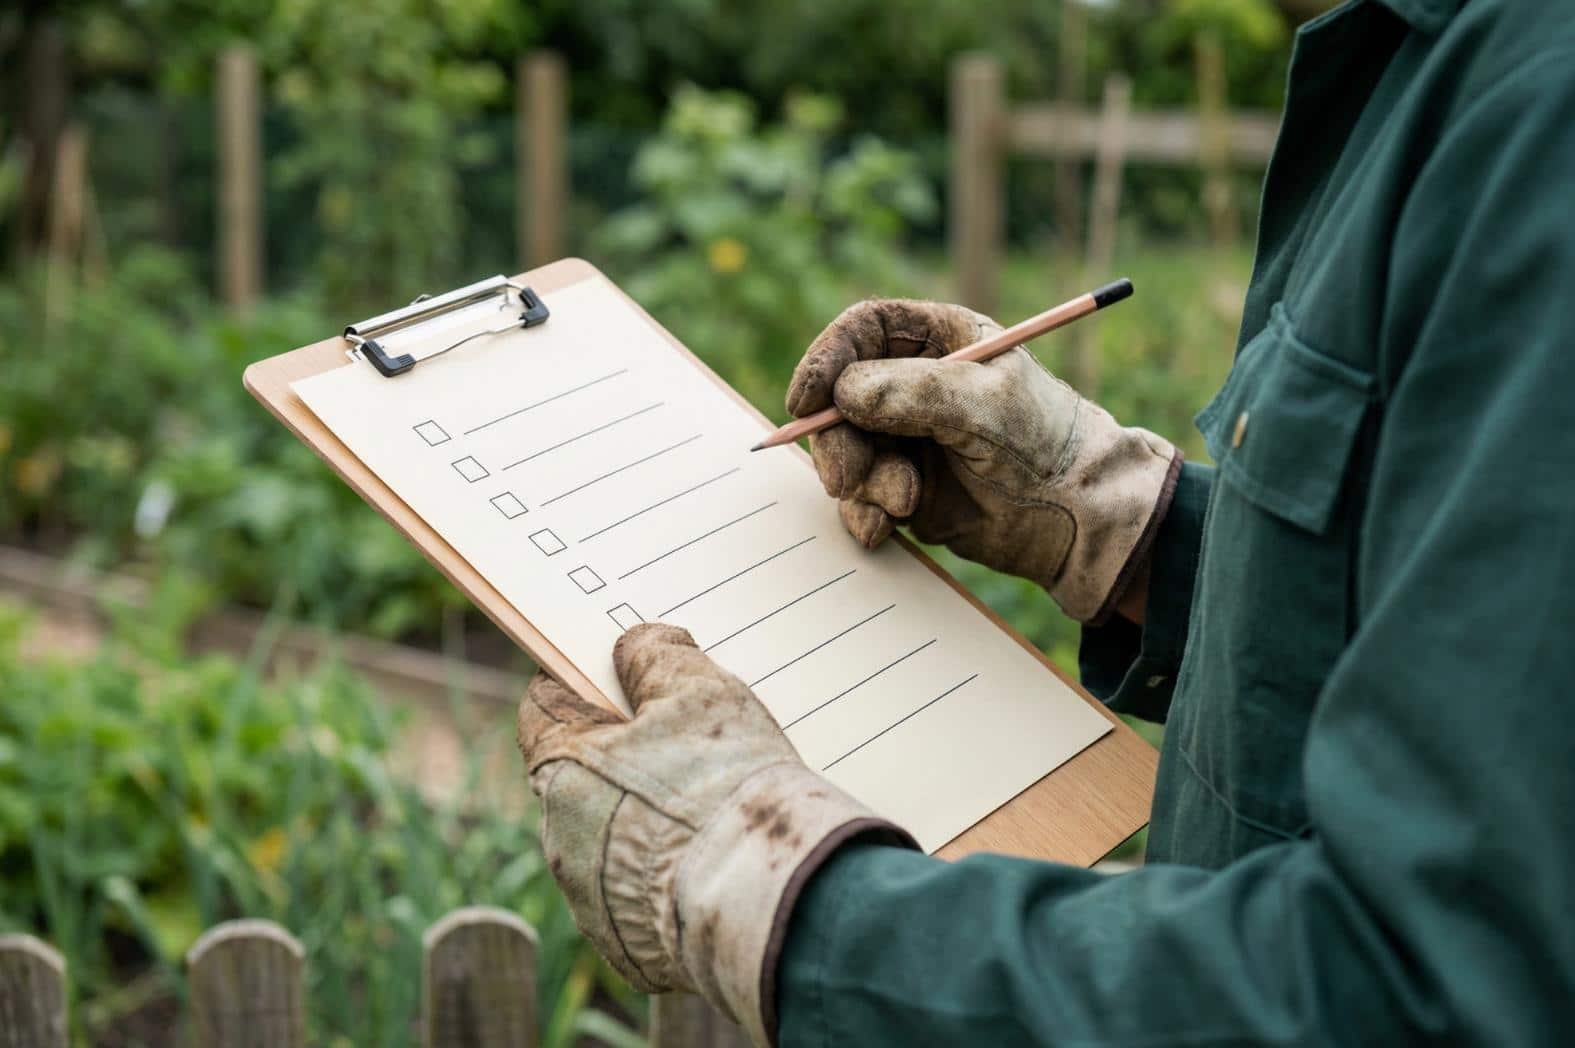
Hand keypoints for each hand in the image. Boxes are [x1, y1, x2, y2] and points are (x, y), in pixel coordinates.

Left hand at [517, 623, 913, 1044]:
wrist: (771, 896)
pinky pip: (638, 895)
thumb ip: (655, 654)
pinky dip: (666, 875)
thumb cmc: (728, 784)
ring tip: (711, 807)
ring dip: (645, 820)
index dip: (580, 684)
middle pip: (581, 775)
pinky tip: (714, 859)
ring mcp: (589, 899)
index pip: (544, 708)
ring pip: (611, 838)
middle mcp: (559, 838)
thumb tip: (633, 646)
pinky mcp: (625, 946)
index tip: (614, 673)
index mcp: (561, 767)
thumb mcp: (699, 690)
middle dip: (623, 756)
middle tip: (682, 741)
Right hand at [787, 298, 1179, 622]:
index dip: (827, 359)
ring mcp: (907, 438)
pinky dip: (863, 513)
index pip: (863, 331)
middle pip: (839, 398)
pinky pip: (860, 496)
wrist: (1081, 518)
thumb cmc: (1047, 443)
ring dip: (859, 482)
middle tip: (849, 478)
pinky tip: (886, 528)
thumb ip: (913, 391)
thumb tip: (845, 393)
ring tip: (903, 503)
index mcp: (940, 340)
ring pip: (845, 451)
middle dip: (837, 440)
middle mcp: (915, 385)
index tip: (805, 399)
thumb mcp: (985, 405)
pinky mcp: (906, 487)